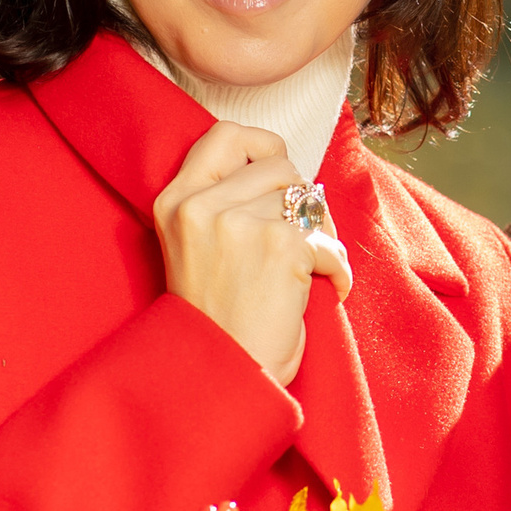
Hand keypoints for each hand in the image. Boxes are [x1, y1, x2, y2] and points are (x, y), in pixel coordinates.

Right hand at [152, 121, 350, 388]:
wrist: (222, 376)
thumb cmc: (217, 320)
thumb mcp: (197, 248)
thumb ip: (225, 203)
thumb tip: (290, 175)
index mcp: (175, 201)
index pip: (225, 134)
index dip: (263, 146)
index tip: (279, 174)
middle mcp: (201, 206)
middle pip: (280, 166)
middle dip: (302, 201)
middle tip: (305, 238)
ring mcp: (240, 223)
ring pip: (308, 202)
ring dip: (322, 236)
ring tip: (312, 269)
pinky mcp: (280, 245)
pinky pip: (327, 241)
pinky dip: (336, 268)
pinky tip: (325, 290)